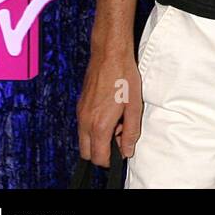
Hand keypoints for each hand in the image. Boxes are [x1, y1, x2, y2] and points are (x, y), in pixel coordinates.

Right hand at [77, 46, 141, 165]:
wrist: (109, 54)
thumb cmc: (124, 76)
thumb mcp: (134, 106)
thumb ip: (131, 131)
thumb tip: (127, 151)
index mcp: (99, 124)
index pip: (98, 157)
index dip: (111, 160)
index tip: (122, 151)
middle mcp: (85, 121)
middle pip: (87, 153)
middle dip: (102, 152)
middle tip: (120, 136)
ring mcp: (80, 113)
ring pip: (84, 139)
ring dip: (98, 139)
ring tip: (117, 121)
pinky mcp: (80, 106)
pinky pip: (83, 126)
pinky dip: (94, 128)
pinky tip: (110, 112)